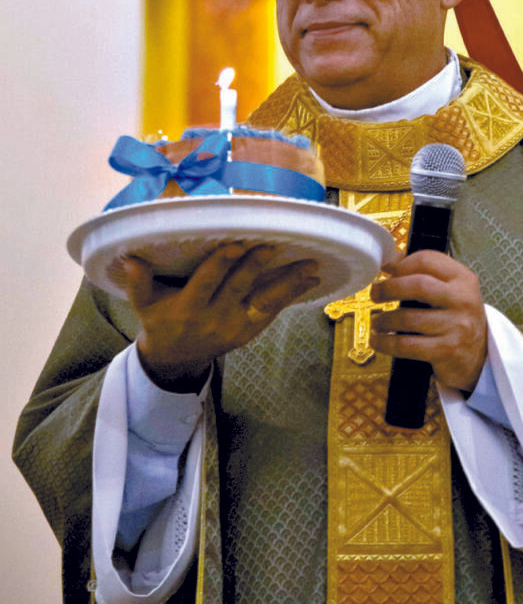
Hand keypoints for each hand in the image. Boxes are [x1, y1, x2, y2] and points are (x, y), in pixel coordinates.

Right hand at [124, 242, 318, 390]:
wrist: (176, 360)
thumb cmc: (160, 321)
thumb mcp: (144, 305)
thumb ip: (138, 283)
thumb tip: (131, 258)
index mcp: (188, 308)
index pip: (206, 282)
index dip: (221, 264)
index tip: (235, 244)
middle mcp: (215, 317)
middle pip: (239, 288)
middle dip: (256, 267)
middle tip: (273, 245)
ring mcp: (236, 325)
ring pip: (265, 301)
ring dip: (288, 283)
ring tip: (310, 265)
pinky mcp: (250, 330)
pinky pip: (273, 310)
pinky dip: (292, 294)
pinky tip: (310, 278)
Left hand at [370, 251, 486, 393]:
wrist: (479, 356)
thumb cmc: (457, 317)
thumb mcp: (451, 290)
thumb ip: (425, 274)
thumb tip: (389, 262)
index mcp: (463, 279)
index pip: (428, 260)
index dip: (402, 264)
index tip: (387, 271)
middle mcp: (462, 300)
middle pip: (418, 285)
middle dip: (389, 288)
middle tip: (375, 293)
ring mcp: (456, 327)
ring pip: (408, 318)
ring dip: (384, 319)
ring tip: (376, 321)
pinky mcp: (446, 351)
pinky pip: (406, 345)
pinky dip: (386, 343)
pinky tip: (378, 340)